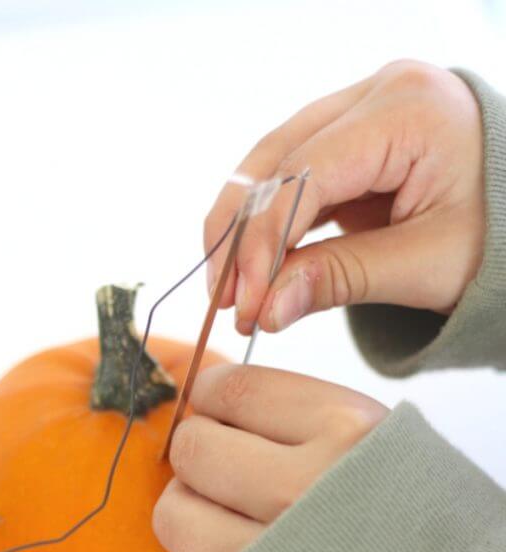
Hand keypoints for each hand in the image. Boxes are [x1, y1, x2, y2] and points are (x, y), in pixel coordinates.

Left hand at [153, 364, 387, 551]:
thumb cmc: (420, 518)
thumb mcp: (383, 439)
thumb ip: (307, 416)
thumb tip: (220, 398)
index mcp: (348, 429)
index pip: (233, 389)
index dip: (212, 396)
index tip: (219, 407)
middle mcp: (305, 487)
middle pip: (194, 447)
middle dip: (199, 449)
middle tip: (225, 462)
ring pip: (176, 513)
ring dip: (188, 503)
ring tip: (222, 507)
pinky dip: (201, 547)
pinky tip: (233, 544)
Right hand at [204, 61, 483, 334]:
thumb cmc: (499, 240)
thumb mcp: (424, 264)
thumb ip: (340, 280)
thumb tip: (265, 310)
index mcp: (409, 109)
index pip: (307, 174)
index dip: (264, 242)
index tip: (244, 303)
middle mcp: (377, 92)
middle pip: (277, 160)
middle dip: (242, 237)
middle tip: (223, 301)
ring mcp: (362, 109)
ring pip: (274, 165)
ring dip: (244, 231)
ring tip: (231, 292)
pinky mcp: (352, 138)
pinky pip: (294, 176)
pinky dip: (271, 226)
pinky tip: (254, 268)